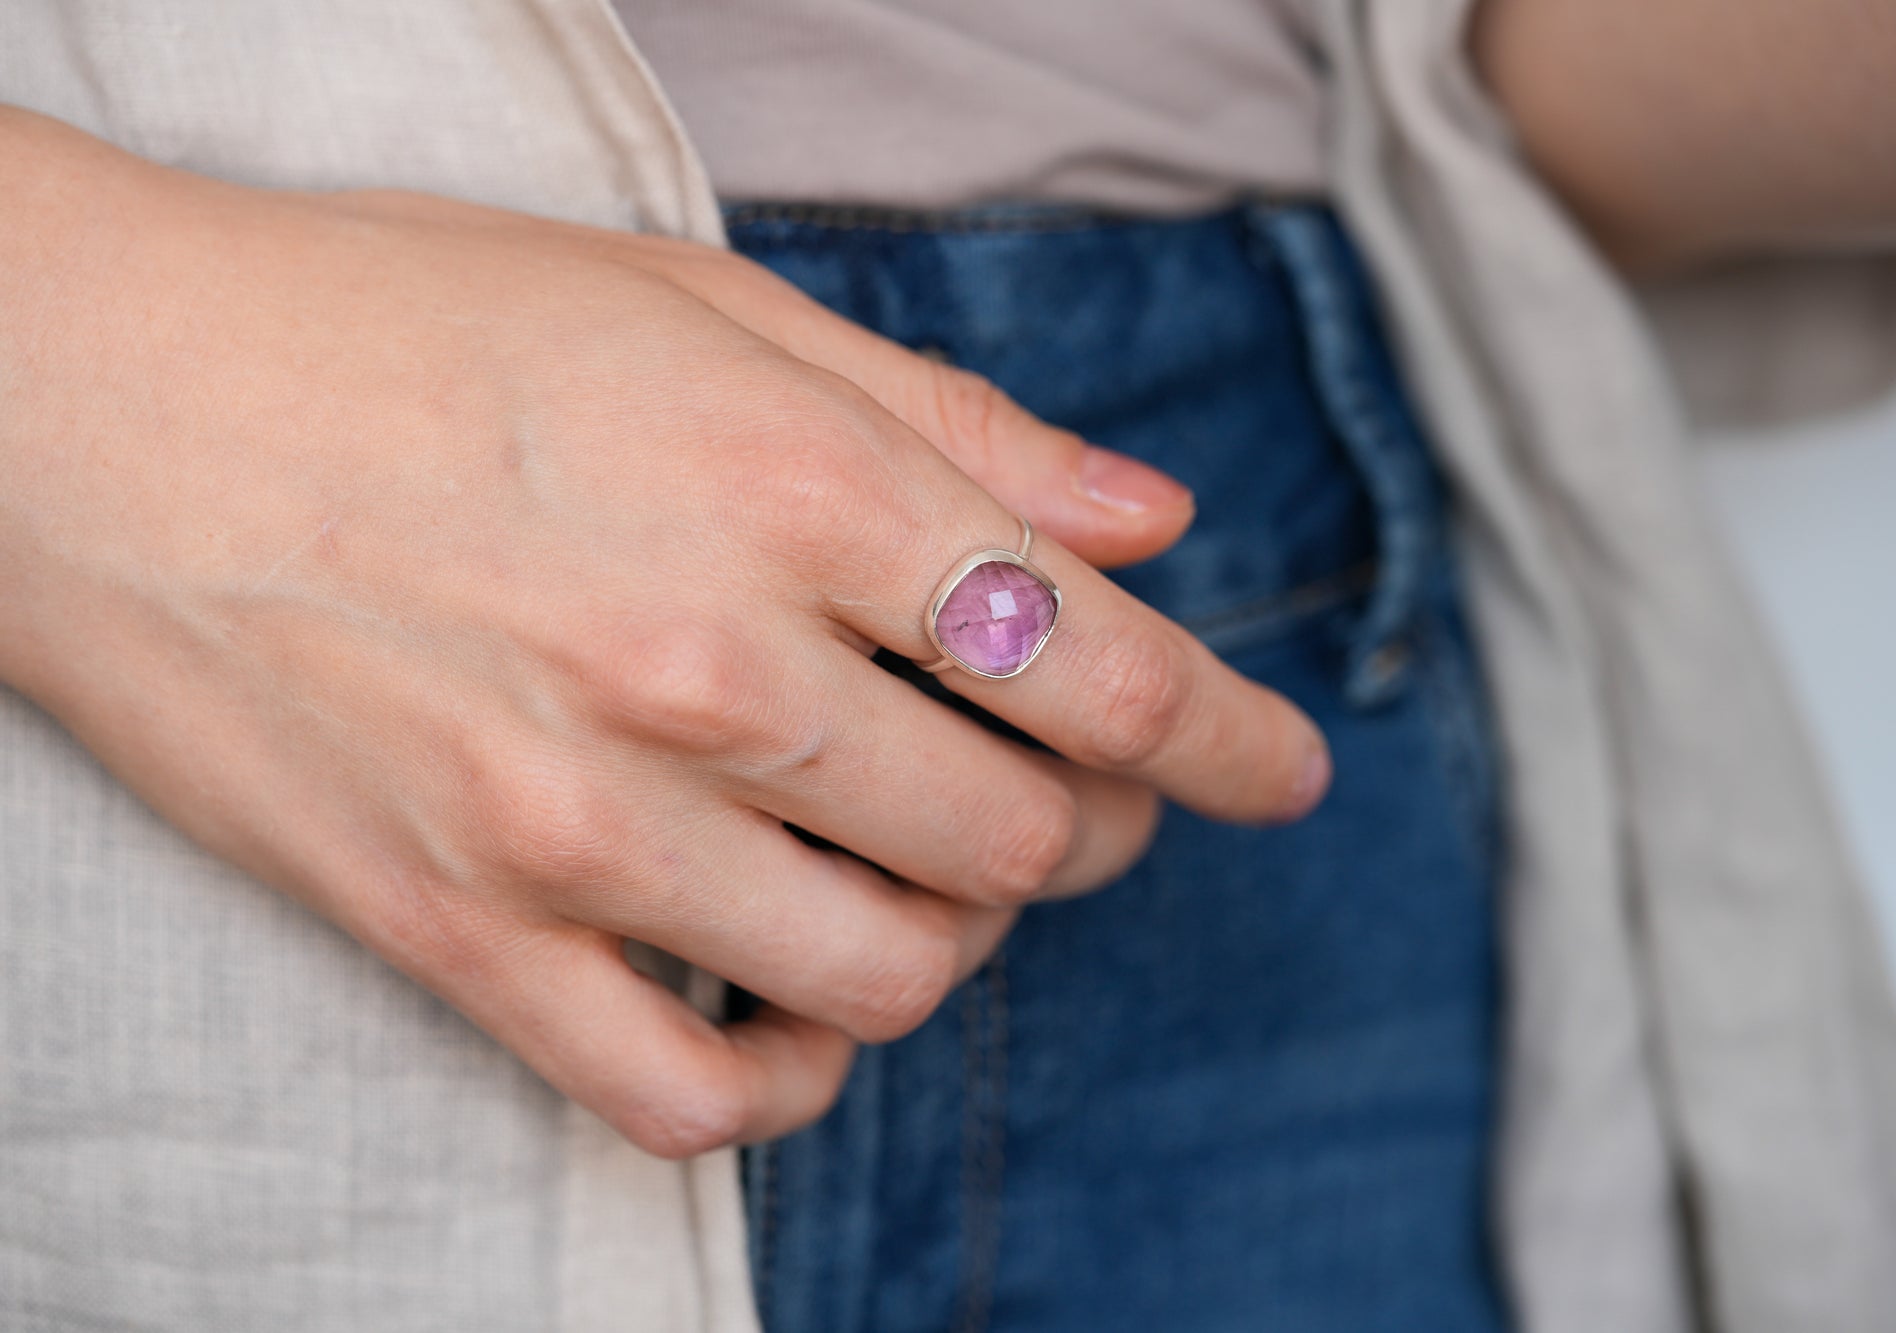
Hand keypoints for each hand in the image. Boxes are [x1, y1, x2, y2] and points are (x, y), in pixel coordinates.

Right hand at [0, 110, 1331, 1156]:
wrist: (102, 403)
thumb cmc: (409, 325)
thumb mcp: (700, 309)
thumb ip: (948, 425)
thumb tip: (1143, 524)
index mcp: (792, 491)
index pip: (1100, 669)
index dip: (1226, 735)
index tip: (1276, 769)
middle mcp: (708, 671)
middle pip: (1021, 838)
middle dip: (1089, 824)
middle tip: (1064, 787)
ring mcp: (580, 825)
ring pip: (888, 977)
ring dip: (951, 938)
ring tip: (919, 871)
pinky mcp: (462, 935)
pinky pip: (689, 1098)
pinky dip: (782, 1076)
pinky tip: (786, 1005)